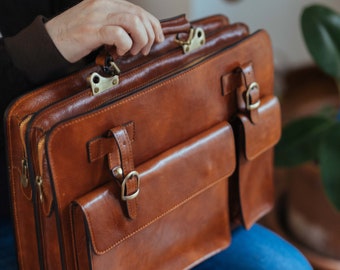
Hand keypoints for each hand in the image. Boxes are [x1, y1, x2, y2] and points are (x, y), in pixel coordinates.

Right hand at [45, 0, 163, 62]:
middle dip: (149, 35)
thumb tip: (140, 34)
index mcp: (107, 1)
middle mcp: (104, 4)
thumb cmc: (75, 35)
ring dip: (140, 40)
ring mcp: (97, 16)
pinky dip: (125, 46)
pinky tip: (118, 52)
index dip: (154, 25)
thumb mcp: (99, 23)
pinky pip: (119, 35)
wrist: (49, 41)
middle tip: (145, 50)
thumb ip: (117, 23)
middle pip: (140, 15)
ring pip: (134, 23)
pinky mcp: (91, 30)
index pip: (139, 10)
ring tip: (133, 51)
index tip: (158, 38)